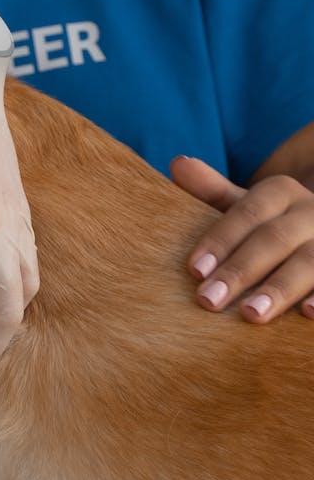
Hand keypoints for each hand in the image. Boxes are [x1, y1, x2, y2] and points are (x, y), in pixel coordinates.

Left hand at [171, 155, 313, 321]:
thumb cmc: (269, 225)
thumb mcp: (244, 207)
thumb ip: (212, 191)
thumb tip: (178, 163)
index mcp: (281, 192)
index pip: (246, 213)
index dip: (220, 241)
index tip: (195, 271)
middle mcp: (310, 212)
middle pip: (274, 239)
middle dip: (240, 270)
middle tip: (209, 300)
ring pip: (309, 263)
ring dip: (279, 289)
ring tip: (250, 315)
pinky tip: (307, 315)